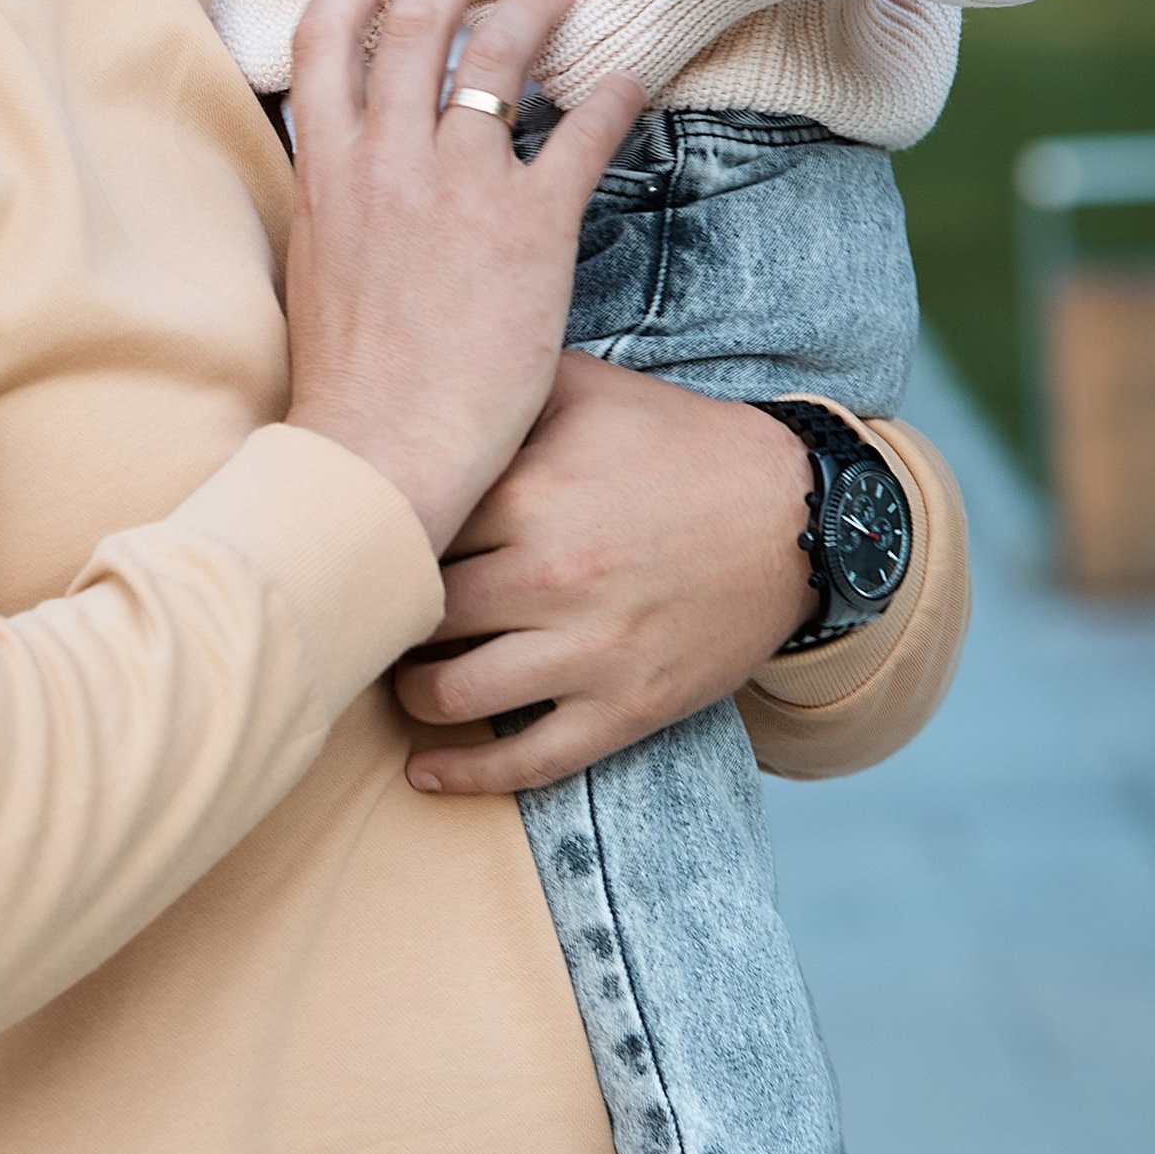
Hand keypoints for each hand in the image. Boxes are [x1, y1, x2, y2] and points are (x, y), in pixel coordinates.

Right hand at [284, 0, 641, 550]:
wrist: (380, 452)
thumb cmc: (348, 384)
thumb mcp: (315, 270)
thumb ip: (331, 205)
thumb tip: (340, 176)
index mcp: (324, 170)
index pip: (324, 35)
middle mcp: (386, 159)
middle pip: (415, 16)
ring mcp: (458, 187)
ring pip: (498, 52)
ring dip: (533, 5)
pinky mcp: (530, 227)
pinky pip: (582, 133)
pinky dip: (613, 95)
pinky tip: (631, 80)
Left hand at [391, 353, 818, 790]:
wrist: (796, 520)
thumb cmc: (681, 446)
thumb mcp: (590, 388)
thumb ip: (500, 383)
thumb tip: (410, 378)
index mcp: (531, 492)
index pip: (408, 528)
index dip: (375, 539)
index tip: (357, 544)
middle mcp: (552, 575)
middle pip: (418, 614)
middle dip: (387, 617)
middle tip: (371, 617)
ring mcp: (590, 651)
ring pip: (452, 695)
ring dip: (411, 694)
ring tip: (405, 679)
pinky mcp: (626, 708)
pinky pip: (527, 761)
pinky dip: (464, 775)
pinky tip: (423, 772)